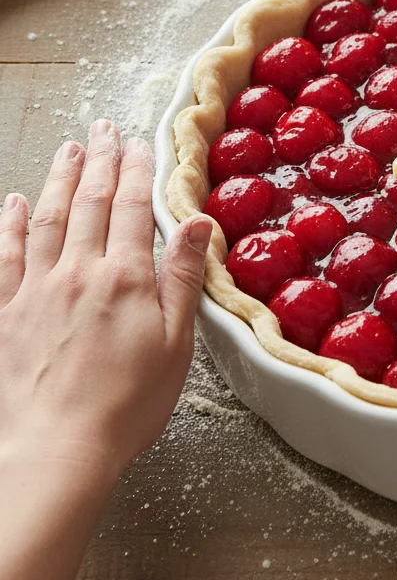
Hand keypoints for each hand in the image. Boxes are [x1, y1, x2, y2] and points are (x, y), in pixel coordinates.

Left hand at [0, 121, 210, 473]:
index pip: (130, 208)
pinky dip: (8, 225)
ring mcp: (35, 291)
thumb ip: (183, 277)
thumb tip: (195, 223)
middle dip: (99, 160)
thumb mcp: (175, 342)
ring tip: (69, 149)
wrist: (57, 450)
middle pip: (88, 202)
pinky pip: (3, 257)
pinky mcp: (4, 314)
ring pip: (46, 219)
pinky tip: (13, 203)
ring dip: (59, 178)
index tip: (141, 143)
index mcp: (123, 278)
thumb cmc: (126, 404)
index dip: (137, 170)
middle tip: (104, 128)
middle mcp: (76, 273)